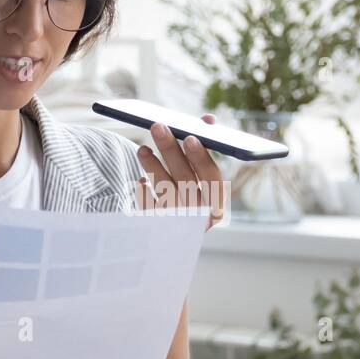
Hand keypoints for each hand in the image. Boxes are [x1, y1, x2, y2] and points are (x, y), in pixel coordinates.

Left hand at [135, 115, 226, 230]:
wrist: (174, 238)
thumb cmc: (192, 197)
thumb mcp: (201, 178)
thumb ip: (204, 149)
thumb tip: (207, 120)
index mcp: (216, 203)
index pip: (212, 177)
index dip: (201, 157)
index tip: (190, 137)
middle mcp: (199, 214)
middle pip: (184, 179)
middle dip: (170, 150)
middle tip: (158, 127)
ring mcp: (178, 222)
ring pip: (164, 190)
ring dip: (153, 166)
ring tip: (143, 150)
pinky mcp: (157, 227)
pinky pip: (148, 206)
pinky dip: (145, 192)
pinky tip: (143, 180)